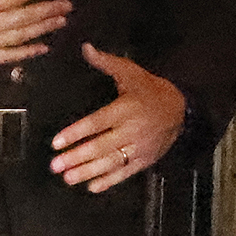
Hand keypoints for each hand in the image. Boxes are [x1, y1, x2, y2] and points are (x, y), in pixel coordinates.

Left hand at [50, 43, 185, 190]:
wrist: (181, 108)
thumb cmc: (149, 89)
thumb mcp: (130, 72)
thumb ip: (106, 62)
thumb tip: (85, 47)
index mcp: (125, 109)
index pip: (97, 123)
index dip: (76, 133)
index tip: (56, 142)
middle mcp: (132, 130)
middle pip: (101, 146)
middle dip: (76, 157)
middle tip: (55, 166)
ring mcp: (139, 148)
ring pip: (111, 162)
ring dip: (88, 172)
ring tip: (67, 178)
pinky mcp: (145, 160)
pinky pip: (125, 173)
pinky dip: (109, 181)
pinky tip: (91, 187)